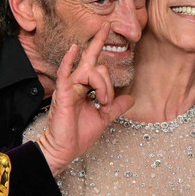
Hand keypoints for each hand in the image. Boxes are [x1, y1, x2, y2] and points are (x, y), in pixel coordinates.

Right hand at [37, 23, 135, 174]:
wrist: (64, 151)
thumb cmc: (77, 136)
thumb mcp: (103, 118)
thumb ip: (116, 106)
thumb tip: (131, 98)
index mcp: (85, 88)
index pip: (97, 66)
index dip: (104, 61)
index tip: (108, 44)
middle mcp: (76, 84)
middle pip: (96, 66)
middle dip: (107, 80)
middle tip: (106, 99)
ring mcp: (69, 87)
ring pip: (90, 71)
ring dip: (102, 87)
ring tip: (101, 103)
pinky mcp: (62, 94)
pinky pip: (65, 73)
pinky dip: (69, 60)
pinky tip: (74, 49)